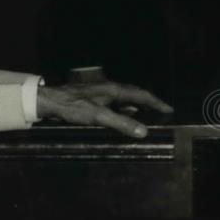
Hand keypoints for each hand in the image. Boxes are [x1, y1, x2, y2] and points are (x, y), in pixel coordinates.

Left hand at [36, 81, 172, 137]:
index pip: (141, 94)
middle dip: (148, 103)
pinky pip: (114, 103)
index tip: (169, 109)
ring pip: (124, 99)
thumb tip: (143, 131)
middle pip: (134, 94)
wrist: (51, 101)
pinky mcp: (93, 98)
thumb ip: (120, 123)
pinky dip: (123, 110)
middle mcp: (109, 88)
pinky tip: (122, 118)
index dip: (156, 102)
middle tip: (160, 113)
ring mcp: (101, 92)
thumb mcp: (98, 116)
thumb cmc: (73, 107)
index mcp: (113, 89)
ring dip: (135, 107)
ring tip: (145, 117)